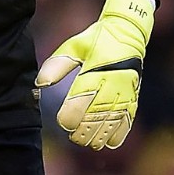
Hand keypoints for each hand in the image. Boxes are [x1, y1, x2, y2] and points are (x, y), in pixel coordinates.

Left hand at [36, 0, 153, 149]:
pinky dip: (119, 134)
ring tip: (88, 142)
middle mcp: (111, 84)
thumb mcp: (73, 47)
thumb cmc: (95, 40)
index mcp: (94, 71)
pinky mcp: (133, 97)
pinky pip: (128, 120)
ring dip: (99, 136)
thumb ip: (57, 66)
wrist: (128, 32)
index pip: (80, 101)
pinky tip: (108, 142)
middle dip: (83, 131)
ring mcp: (125, 92)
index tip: (63, 121)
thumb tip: (40, 83)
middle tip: (73, 136)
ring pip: (111, 122)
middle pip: (95, 116)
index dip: (70, 116)